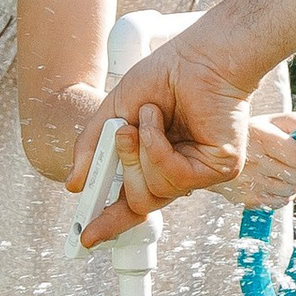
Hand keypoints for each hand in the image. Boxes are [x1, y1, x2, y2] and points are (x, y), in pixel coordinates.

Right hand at [69, 32, 258, 245]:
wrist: (199, 57)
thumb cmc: (165, 76)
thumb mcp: (115, 111)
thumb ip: (94, 146)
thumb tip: (75, 185)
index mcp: (156, 164)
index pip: (132, 206)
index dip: (108, 222)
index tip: (85, 239)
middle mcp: (179, 173)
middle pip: (139, 202)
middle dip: (123, 167)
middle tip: (122, 133)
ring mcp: (201, 173)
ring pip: (154, 191)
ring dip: (140, 150)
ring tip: (149, 115)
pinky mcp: (220, 168)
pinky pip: (174, 176)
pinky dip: (157, 145)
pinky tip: (162, 119)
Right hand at [241, 115, 295, 217]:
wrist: (220, 149)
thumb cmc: (260, 132)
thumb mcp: (282, 121)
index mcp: (261, 137)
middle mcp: (252, 161)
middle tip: (295, 158)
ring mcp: (248, 182)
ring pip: (291, 192)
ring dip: (295, 182)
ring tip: (283, 168)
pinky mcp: (246, 199)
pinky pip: (279, 203)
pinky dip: (283, 194)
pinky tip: (274, 180)